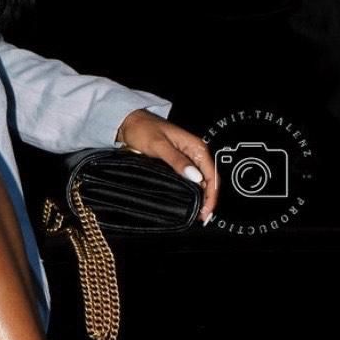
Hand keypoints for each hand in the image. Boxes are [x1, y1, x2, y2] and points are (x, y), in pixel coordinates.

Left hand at [116, 108, 217, 222]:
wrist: (129, 122)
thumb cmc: (143, 129)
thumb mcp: (159, 145)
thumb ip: (177, 160)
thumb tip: (195, 176)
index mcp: (196, 147)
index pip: (211, 174)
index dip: (211, 195)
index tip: (206, 211)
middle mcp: (194, 153)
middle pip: (208, 180)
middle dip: (208, 199)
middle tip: (201, 217)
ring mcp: (187, 158)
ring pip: (200, 181)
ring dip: (200, 197)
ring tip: (196, 214)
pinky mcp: (178, 163)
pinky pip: (190, 179)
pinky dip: (192, 191)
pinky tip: (188, 201)